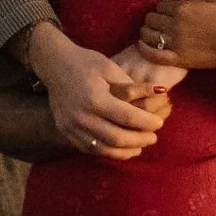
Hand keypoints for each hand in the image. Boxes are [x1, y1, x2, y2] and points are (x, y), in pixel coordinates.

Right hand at [22, 24, 174, 158]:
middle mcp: (81, 116)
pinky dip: (109, 152)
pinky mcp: (66, 131)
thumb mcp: (111, 68)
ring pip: (103, 149)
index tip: (160, 123)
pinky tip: (122, 148)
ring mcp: (71, 127)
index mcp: (94, 98)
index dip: (146, 122)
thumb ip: (135, 85)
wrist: (55, 64)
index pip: (127, 117)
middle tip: (153, 137)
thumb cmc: (86, 62)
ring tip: (141, 146)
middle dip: (139, 140)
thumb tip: (161, 91)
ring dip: (125, 151)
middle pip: (116, 138)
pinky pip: (90, 149)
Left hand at [134, 0, 215, 73]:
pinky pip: (153, 54)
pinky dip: (143, 49)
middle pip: (151, 18)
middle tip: (160, 24)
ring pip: (148, 34)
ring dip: (147, 32)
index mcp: (183, 8)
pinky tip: (141, 46)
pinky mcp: (177, 58)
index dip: (163, 8)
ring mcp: (175, 42)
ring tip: (152, 34)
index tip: (168, 13)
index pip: (160, 5)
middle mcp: (175, 23)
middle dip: (154, 19)